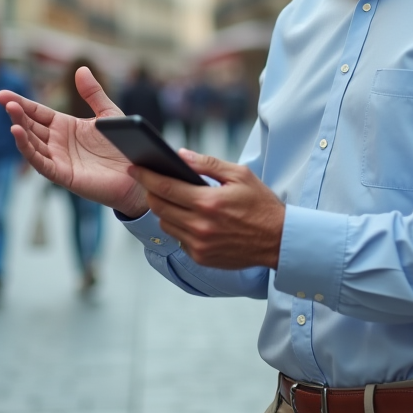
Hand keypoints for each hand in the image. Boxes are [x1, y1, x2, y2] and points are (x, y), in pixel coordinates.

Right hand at [0, 67, 145, 216]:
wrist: (139, 172)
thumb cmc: (123, 145)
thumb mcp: (108, 113)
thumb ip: (93, 93)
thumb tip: (80, 68)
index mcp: (65, 126)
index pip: (37, 112)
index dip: (20, 103)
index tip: (1, 94)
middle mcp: (57, 142)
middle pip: (31, 126)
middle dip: (17, 113)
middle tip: (4, 100)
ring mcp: (58, 159)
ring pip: (32, 143)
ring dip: (20, 129)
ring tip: (12, 114)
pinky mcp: (63, 175)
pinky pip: (40, 163)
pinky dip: (28, 150)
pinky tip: (19, 135)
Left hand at [130, 149, 284, 269]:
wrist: (278, 240)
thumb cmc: (261, 204)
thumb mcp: (240, 175)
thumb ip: (208, 164)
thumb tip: (180, 155)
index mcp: (208, 203)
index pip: (165, 187)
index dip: (145, 176)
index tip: (133, 168)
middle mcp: (200, 226)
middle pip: (158, 207)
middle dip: (151, 192)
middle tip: (151, 182)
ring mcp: (199, 245)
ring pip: (165, 224)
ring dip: (164, 210)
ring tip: (174, 200)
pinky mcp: (201, 258)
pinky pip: (178, 239)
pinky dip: (179, 227)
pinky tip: (191, 218)